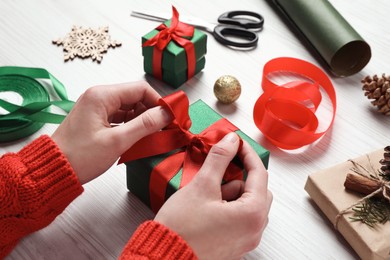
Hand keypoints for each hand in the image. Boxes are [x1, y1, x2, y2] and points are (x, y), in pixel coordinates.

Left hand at [52, 81, 171, 183]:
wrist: (53, 171)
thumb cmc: (79, 157)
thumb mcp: (117, 141)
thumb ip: (145, 125)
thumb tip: (166, 113)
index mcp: (101, 96)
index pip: (140, 89)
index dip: (159, 101)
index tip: (171, 116)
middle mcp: (99, 97)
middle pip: (135, 97)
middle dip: (152, 112)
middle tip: (166, 128)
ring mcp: (97, 108)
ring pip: (129, 108)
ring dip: (143, 120)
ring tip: (154, 135)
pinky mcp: (96, 119)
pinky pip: (120, 117)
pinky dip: (132, 126)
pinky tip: (139, 138)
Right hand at [155, 132, 272, 259]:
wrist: (164, 256)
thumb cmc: (181, 229)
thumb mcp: (202, 185)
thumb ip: (219, 159)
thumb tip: (230, 142)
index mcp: (252, 214)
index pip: (259, 174)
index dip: (247, 153)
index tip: (237, 144)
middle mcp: (254, 230)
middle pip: (256, 190)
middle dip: (238, 177)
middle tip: (218, 172)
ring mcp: (245, 239)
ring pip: (247, 204)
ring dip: (230, 193)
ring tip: (207, 196)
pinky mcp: (234, 245)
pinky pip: (239, 218)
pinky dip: (227, 207)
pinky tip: (207, 207)